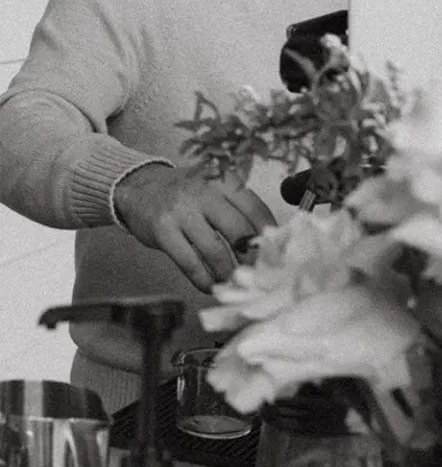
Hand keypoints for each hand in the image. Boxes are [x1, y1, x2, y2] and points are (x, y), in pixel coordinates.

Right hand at [113, 164, 275, 291]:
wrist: (139, 187)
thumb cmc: (186, 192)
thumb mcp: (214, 188)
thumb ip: (239, 208)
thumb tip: (268, 240)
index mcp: (223, 180)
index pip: (255, 209)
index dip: (269, 235)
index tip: (277, 253)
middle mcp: (204, 192)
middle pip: (238, 231)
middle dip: (250, 257)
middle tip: (257, 272)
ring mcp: (182, 212)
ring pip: (215, 250)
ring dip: (227, 272)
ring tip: (234, 282)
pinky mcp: (164, 232)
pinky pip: (189, 262)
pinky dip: (203, 279)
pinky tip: (210, 286)